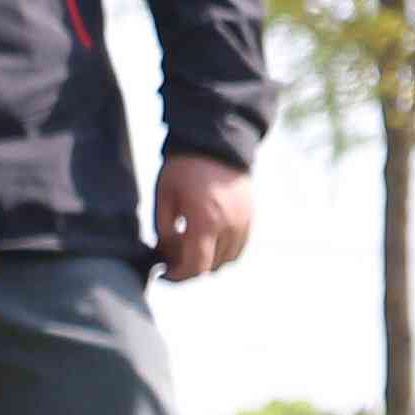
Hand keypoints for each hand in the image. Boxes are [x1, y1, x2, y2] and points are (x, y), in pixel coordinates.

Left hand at [154, 151, 257, 280]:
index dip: (178, 276)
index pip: (195, 267)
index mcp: (206, 222)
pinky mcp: (250, 214)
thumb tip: (167, 253)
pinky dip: (224, 250)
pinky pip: (239, 246)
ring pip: (227, 259)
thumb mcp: (164, 195)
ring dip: (208, 259)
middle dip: (190, 267)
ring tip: (191, 244)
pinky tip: (209, 237)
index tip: (164, 272)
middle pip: (211, 267)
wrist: (216, 139)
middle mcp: (230, 226)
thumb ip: (164, 229)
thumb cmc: (185, 166)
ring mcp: (244, 221)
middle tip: (173, 255)